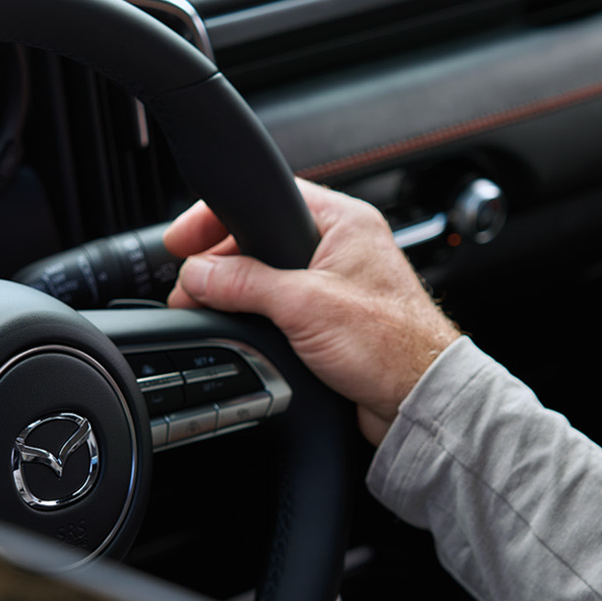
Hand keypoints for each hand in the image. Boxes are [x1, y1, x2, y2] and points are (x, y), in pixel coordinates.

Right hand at [166, 179, 460, 443]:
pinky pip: (279, 306)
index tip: (182, 240)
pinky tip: (239, 328)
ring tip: (207, 309)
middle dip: (220, 263)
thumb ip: (244, 284)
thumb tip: (196, 276)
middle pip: (259, 239)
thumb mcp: (305, 306)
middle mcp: (340, 246)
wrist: (419, 401)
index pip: (266, 199)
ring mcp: (334, 284)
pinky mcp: (330, 320)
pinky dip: (255, 315)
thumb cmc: (393, 346)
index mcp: (343, 222)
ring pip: (266, 276)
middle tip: (190, 287)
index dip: (218, 217)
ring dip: (236, 292)